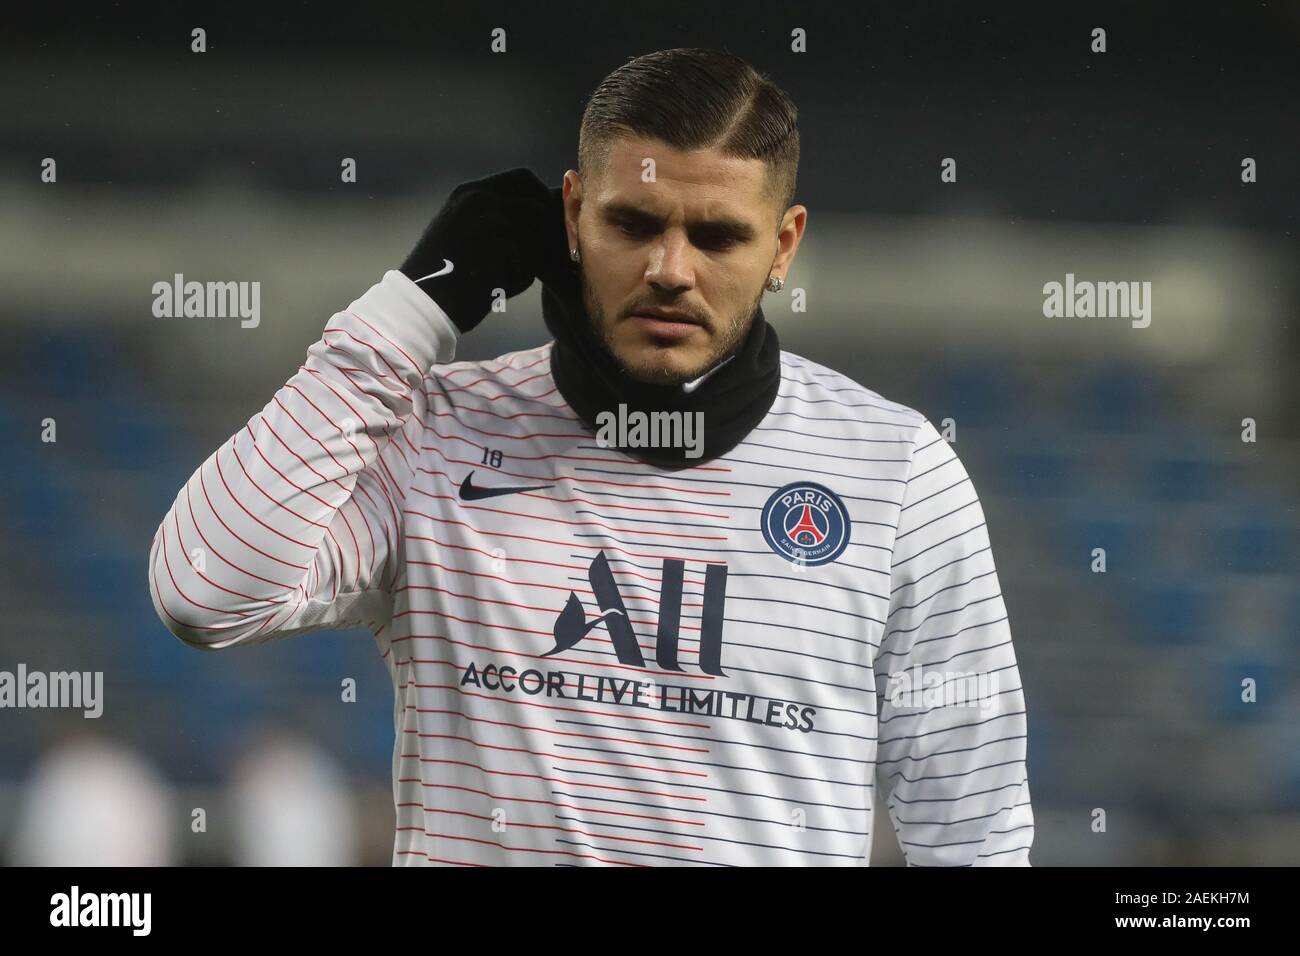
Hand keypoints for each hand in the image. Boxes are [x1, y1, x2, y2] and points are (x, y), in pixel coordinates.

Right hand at [400, 167, 557, 332]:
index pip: (523, 178)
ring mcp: (489, 222)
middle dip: (540, 232)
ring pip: (534, 237)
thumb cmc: (441, 272)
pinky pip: (528, 263)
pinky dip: (517, 279)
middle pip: (536, 207)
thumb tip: (540, 211)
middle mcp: (479, 199)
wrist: (420, 302)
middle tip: (529, 256)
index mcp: (469, 192)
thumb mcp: (458, 231)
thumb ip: (493, 216)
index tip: (546, 218)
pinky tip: (494, 288)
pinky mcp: (497, 248)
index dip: (541, 196)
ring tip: (498, 277)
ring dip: (526, 259)